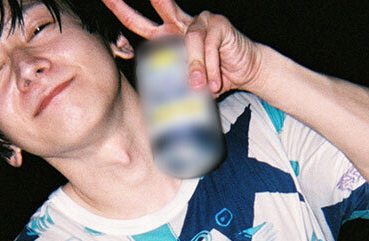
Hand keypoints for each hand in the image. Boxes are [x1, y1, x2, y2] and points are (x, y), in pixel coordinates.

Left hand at [101, 0, 263, 94]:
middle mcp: (182, 22)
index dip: (123, 10)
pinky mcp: (218, 24)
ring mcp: (201, 20)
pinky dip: (210, 68)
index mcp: (169, 35)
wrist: (245, 73)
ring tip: (200, 88)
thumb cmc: (212, 77)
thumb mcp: (186, 83)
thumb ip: (171, 84)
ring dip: (194, 69)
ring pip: (189, 41)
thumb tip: (153, 103)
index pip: (140, 24)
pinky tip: (215, 82)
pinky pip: (208, 46)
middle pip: (161, 5)